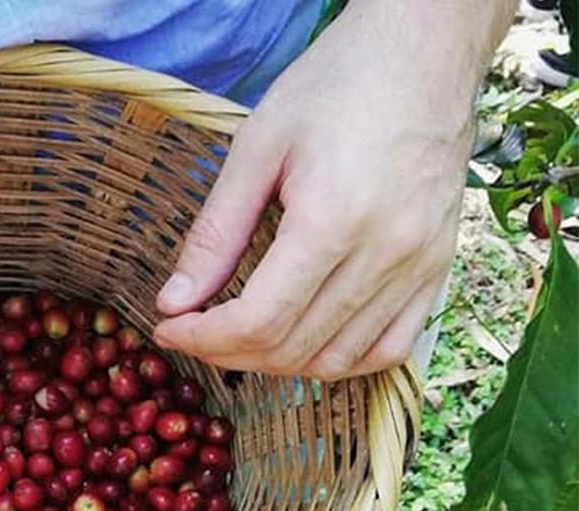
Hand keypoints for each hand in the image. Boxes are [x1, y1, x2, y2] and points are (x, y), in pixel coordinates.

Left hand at [153, 0, 509, 379]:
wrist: (425, 51)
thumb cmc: (336, 85)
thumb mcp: (256, 149)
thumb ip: (214, 234)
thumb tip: (174, 302)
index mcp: (333, 220)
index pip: (258, 321)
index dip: (203, 339)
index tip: (167, 328)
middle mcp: (385, 254)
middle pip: (292, 348)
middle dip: (227, 353)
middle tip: (193, 331)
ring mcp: (420, 267)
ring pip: (337, 360)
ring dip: (277, 363)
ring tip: (238, 336)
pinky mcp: (439, 269)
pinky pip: (390, 349)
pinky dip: (339, 361)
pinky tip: (302, 340)